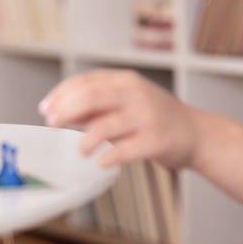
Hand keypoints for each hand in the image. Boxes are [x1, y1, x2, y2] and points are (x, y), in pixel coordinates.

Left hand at [38, 69, 201, 168]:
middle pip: (91, 98)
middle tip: (52, 124)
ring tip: (81, 150)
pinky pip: (125, 150)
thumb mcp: (126, 102)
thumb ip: (96, 105)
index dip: (61, 94)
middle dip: (66, 111)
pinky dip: (108, 157)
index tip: (46, 109)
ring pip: (105, 126)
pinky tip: (101, 162)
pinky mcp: (156, 141)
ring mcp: (147, 117)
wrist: (196, 133)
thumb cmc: (155, 118)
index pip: (85, 82)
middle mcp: (136, 95)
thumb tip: (59, 109)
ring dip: (86, 140)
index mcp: (126, 81)